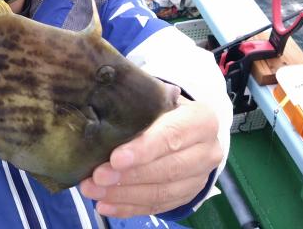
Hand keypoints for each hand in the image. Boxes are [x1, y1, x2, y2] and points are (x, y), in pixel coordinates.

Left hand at [79, 99, 221, 217]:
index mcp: (202, 120)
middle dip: (129, 176)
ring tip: (94, 191)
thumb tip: (101, 105)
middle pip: (167, 169)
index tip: (115, 159)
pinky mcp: (188, 195)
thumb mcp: (155, 96)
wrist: (186, 124)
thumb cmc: (163, 105)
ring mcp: (200, 177)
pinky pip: (158, 206)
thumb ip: (138, 102)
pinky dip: (129, 208)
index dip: (143, 150)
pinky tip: (106, 205)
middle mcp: (208, 151)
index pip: (172, 136)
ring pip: (162, 192)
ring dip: (124, 195)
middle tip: (97, 177)